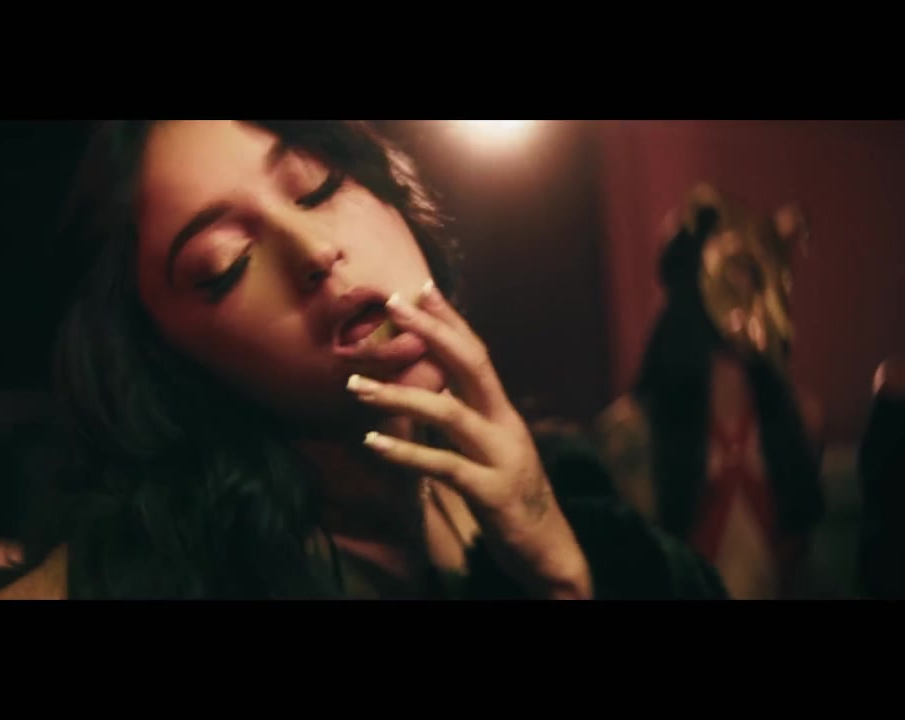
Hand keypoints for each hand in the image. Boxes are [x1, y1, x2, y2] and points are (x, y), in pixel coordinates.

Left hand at [348, 280, 592, 598]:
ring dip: (399, 396)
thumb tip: (431, 389)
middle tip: (392, 303)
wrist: (549, 550)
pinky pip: (444, 466)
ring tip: (355, 385)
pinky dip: (407, 453)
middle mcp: (505, 425)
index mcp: (502, 412)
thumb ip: (465, 419)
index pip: (476, 353)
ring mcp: (500, 457)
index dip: (450, 320)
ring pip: (449, 414)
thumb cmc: (510, 497)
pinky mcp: (491, 493)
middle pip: (470, 365)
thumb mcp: (488, 450)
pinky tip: (372, 442)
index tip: (420, 288)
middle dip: (432, 331)